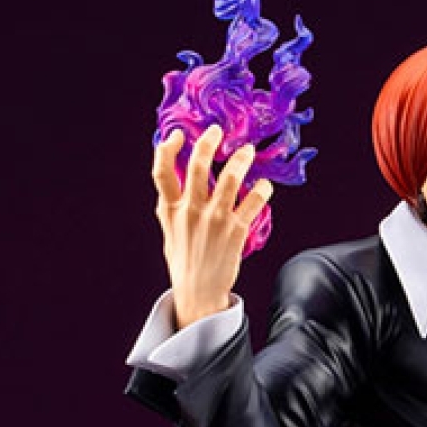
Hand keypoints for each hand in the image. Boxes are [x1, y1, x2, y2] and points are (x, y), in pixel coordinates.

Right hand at [152, 125, 273, 328]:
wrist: (198, 295)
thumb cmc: (185, 264)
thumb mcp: (169, 234)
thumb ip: (171, 209)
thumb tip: (171, 189)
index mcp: (170, 210)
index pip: (161, 171)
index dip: (167, 148)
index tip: (177, 135)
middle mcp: (190, 211)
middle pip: (196, 166)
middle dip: (207, 142)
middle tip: (217, 130)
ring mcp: (213, 220)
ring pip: (228, 179)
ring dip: (240, 160)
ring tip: (247, 151)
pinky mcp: (234, 231)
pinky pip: (251, 203)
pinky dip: (261, 191)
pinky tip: (265, 186)